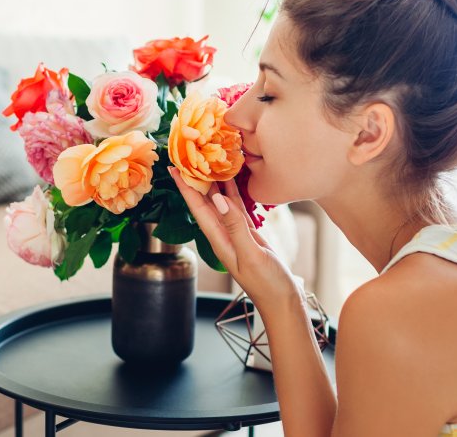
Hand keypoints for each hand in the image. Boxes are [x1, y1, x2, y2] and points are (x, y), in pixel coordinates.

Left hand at [167, 166, 302, 312]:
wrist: (283, 301)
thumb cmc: (267, 284)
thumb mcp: (251, 254)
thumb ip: (235, 227)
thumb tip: (217, 199)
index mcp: (219, 240)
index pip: (197, 208)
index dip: (185, 188)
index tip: (174, 167)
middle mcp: (223, 235)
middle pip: (205, 202)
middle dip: (195, 180)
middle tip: (188, 154)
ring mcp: (235, 234)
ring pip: (220, 202)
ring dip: (214, 182)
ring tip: (208, 160)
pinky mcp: (248, 234)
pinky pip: (236, 208)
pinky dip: (233, 192)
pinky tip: (232, 180)